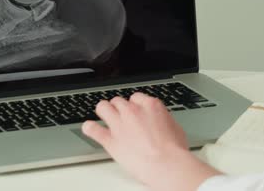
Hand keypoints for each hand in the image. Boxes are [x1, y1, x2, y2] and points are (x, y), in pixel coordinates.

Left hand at [82, 93, 220, 190]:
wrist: (166, 164)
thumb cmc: (174, 150)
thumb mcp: (174, 127)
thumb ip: (162, 119)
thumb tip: (161, 122)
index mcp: (149, 106)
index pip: (136, 97)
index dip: (134, 105)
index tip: (135, 111)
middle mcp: (132, 111)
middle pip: (118, 101)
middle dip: (119, 108)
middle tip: (121, 116)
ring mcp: (119, 124)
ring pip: (103, 107)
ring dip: (103, 111)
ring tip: (104, 116)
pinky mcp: (110, 140)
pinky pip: (93, 129)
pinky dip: (89, 128)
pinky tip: (89, 128)